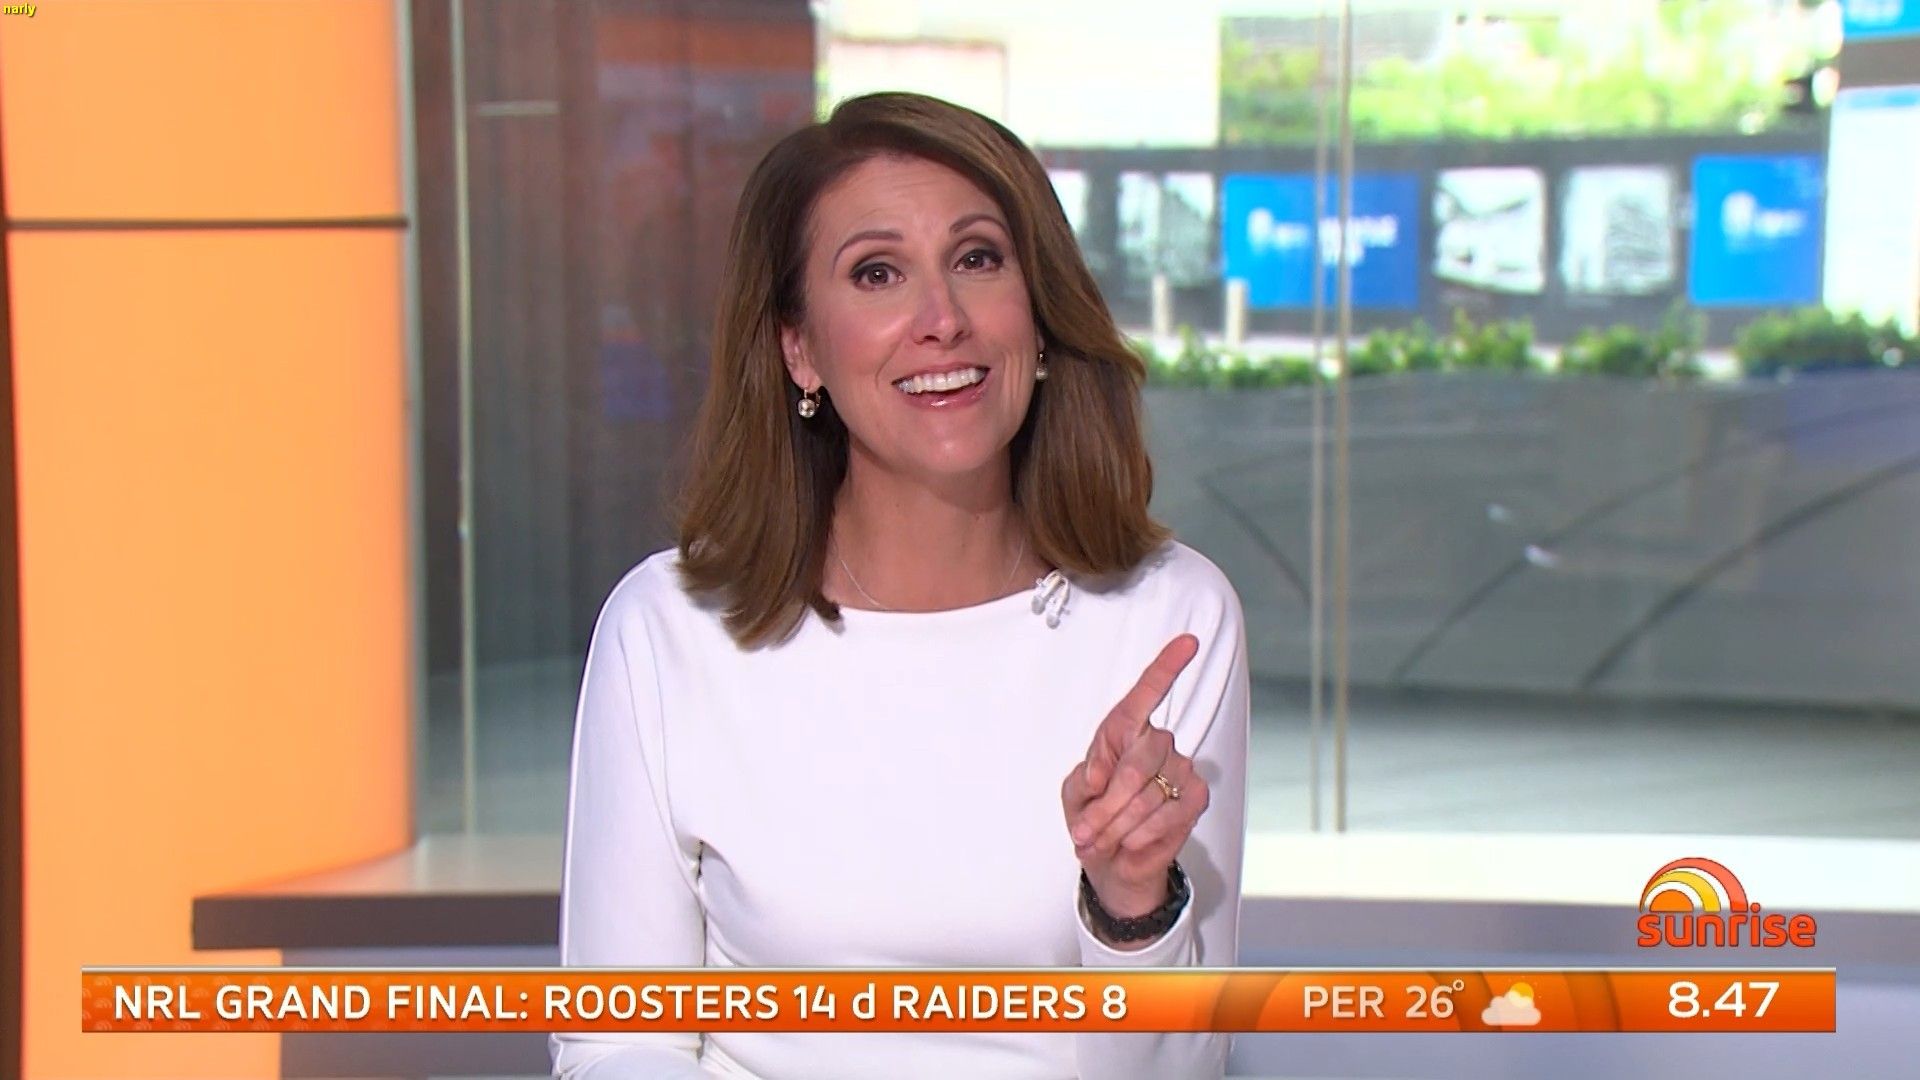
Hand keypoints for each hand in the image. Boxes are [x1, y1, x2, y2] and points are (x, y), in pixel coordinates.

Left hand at [1060, 634, 1210, 929]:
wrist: (1111, 860)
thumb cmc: (1091, 816)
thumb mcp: (1075, 793)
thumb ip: (1086, 778)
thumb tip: (1100, 777)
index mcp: (1124, 731)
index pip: (1146, 693)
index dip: (1167, 667)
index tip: (1188, 642)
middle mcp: (1158, 743)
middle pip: (1140, 757)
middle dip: (1108, 801)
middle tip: (1085, 829)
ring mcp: (1181, 768)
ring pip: (1150, 792)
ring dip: (1118, 824)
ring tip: (1101, 839)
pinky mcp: (1196, 798)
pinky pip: (1168, 813)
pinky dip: (1140, 833)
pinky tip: (1129, 840)